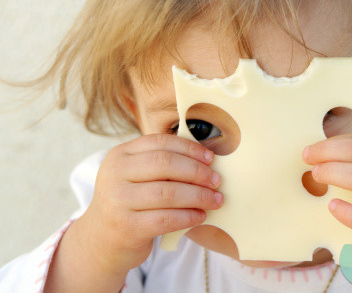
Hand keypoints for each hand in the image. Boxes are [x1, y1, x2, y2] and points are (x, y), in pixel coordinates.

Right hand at [77, 133, 222, 274]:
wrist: (102, 240)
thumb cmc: (130, 202)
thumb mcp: (135, 176)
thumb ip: (160, 163)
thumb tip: (205, 157)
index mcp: (120, 154)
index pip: (160, 142)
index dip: (190, 148)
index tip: (210, 158)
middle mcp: (114, 174)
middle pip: (165, 164)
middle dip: (197, 172)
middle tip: (217, 181)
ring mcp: (118, 201)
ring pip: (168, 192)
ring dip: (198, 196)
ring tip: (215, 200)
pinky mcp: (126, 227)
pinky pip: (166, 218)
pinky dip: (188, 216)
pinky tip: (201, 216)